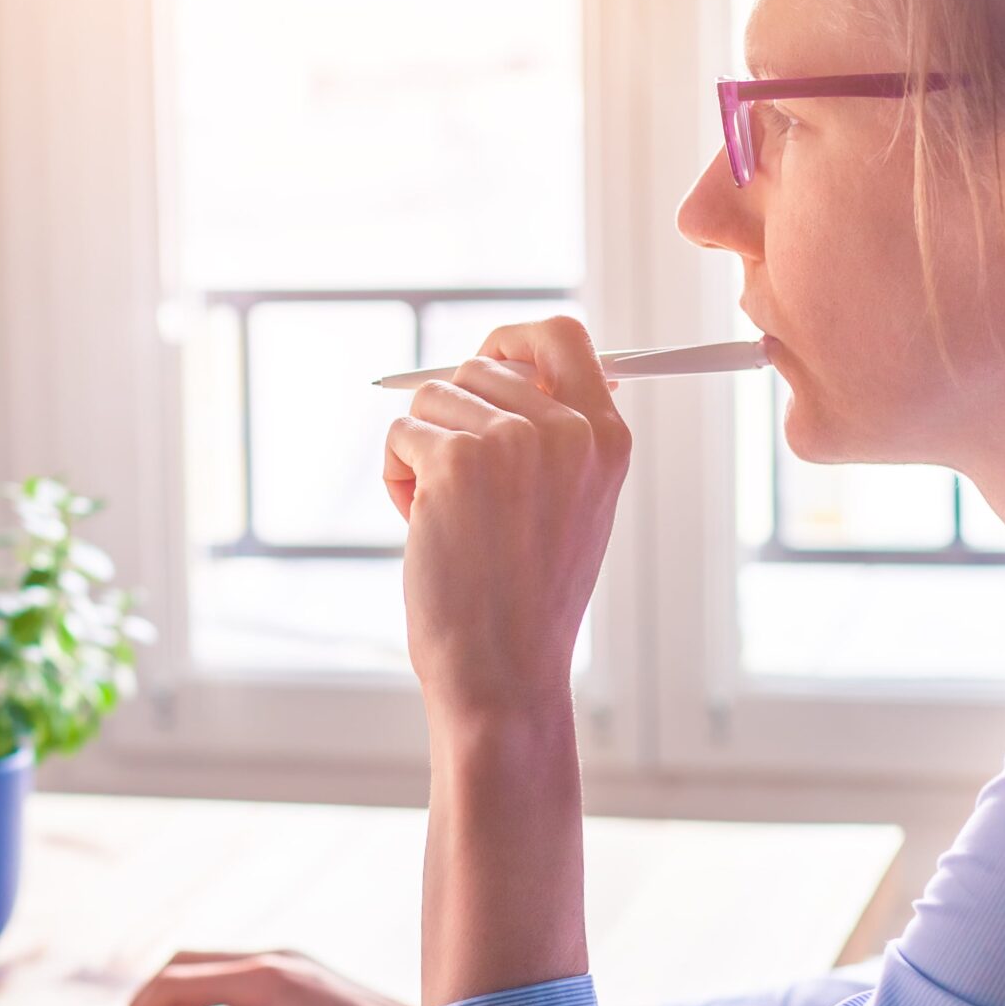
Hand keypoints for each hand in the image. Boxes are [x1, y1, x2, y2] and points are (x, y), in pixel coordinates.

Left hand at [381, 316, 631, 734]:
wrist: (504, 669)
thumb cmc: (527, 597)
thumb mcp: (573, 505)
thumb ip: (556, 434)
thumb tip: (509, 363)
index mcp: (607, 437)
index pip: (562, 336)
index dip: (512, 341)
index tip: (485, 361)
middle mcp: (567, 429)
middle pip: (479, 366)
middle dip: (452, 418)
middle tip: (459, 489)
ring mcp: (512, 440)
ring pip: (431, 399)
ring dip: (421, 452)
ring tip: (446, 517)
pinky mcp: (455, 459)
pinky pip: (401, 434)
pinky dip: (397, 479)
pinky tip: (421, 528)